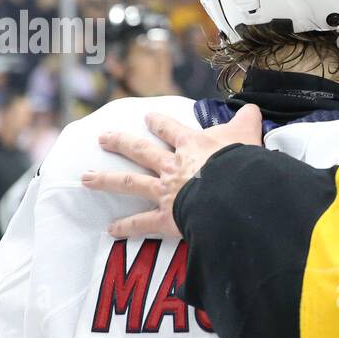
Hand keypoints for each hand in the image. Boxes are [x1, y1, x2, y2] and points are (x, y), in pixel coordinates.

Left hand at [82, 104, 262, 238]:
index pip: (172, 130)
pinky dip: (126, 227)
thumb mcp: (248, 133)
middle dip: (120, 143)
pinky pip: (143, 223)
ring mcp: (166, 191)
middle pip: (141, 151)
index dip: (159, 122)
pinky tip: (110, 229)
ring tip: (86, 178)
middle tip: (102, 138)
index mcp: (192, 145)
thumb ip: (248, 120)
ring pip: (131, 182)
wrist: (235, 192)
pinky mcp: (168, 218)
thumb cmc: (242, 163)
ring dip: (107, 180)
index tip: (147, 117)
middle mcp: (173, 165)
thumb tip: (252, 107)